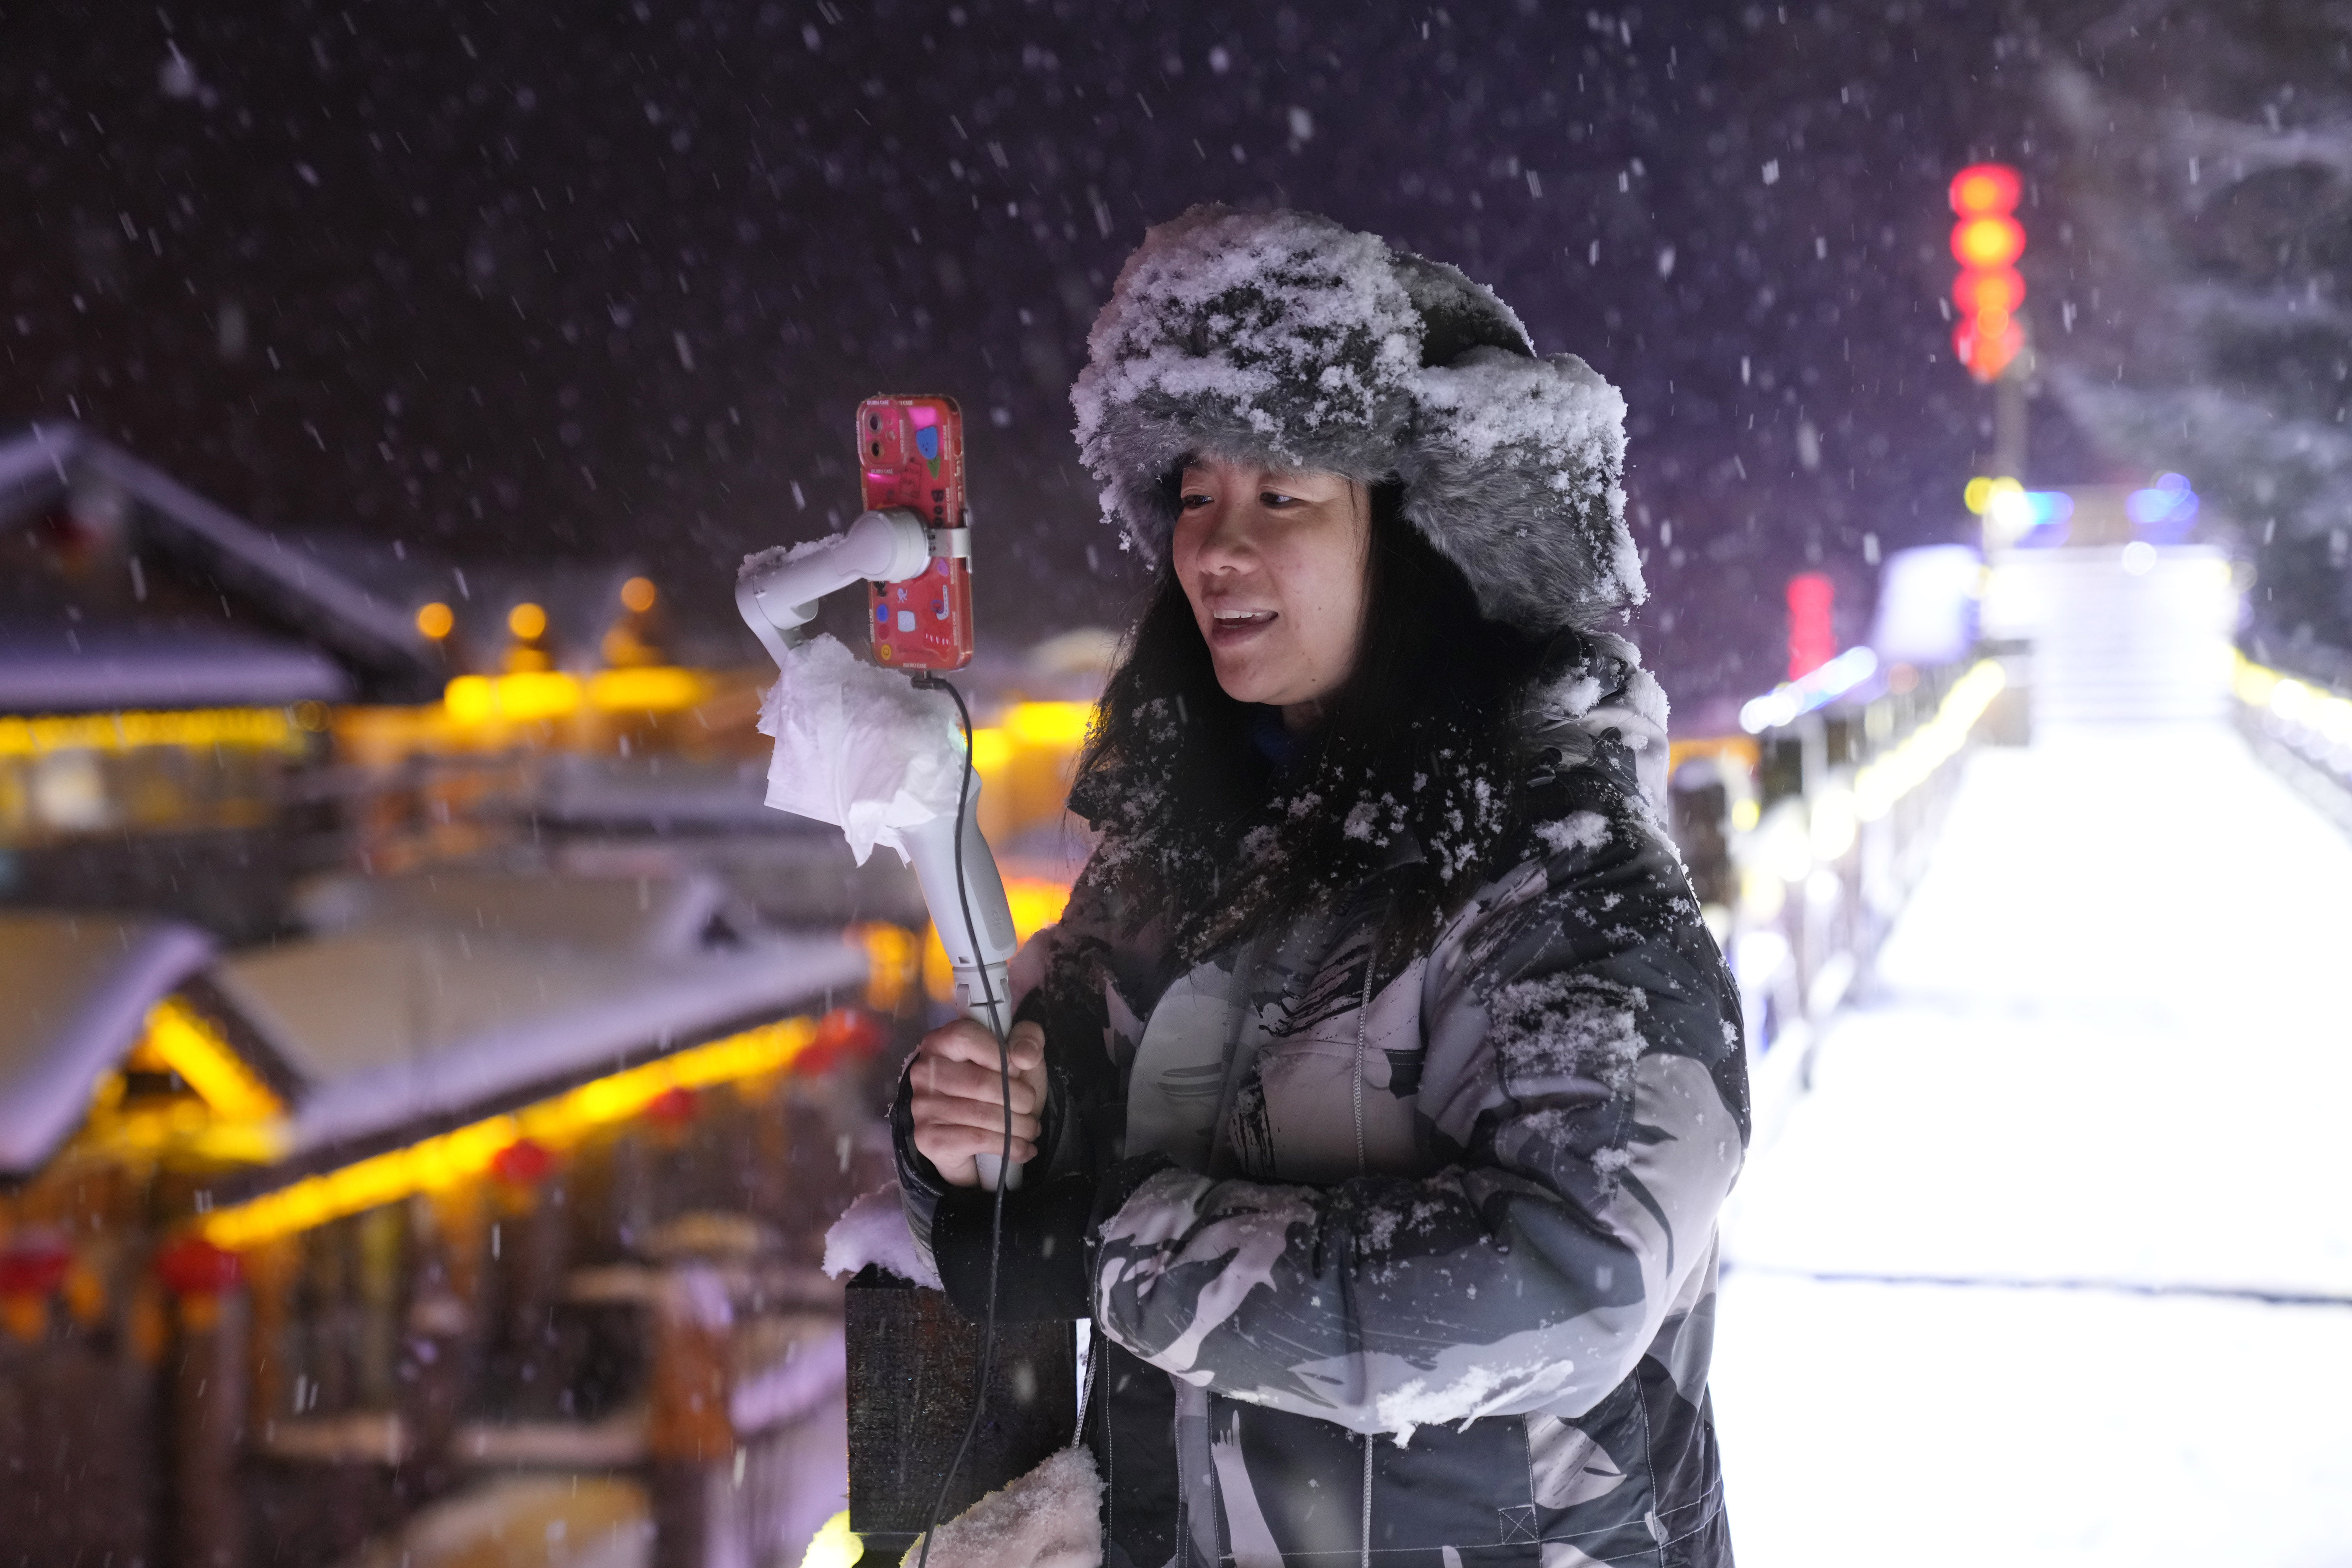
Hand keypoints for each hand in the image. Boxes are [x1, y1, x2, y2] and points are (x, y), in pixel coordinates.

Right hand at [908, 1019, 1046, 1187]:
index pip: (965, 1036)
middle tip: (1031, 1108)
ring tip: (1031, 1129)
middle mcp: (924, 1071)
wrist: (981, 1144)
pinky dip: (1009, 1146)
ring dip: (1019, 1125)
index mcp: (940, 1042)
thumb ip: (1028, 1039)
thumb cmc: (1001, 1088)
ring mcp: (922, 1106)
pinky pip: (977, 1140)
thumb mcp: (1020, 1055)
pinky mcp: (927, 1138)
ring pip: (981, 1114)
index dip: (1000, 1053)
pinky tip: (1023, 1148)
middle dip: (1019, 1099)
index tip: (1018, 1070)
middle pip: (978, 1082)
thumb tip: (1023, 1056)